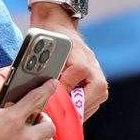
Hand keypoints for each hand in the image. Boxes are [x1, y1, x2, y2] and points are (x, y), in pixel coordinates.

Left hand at [30, 2, 107, 119]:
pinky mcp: (96, 75)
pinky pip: (98, 95)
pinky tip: (74, 111)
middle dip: (82, 103)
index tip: (55, 94)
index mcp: (77, 50)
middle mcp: (91, 60)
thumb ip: (43, 65)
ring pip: (101, 92)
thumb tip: (39, 89)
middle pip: (98, 87)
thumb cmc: (47, 36)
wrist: (57, 23)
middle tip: (67, 112)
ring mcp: (95, 68)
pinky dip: (88, 105)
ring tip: (70, 115)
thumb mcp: (42, 46)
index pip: (79, 70)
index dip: (68, 85)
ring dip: (86, 107)